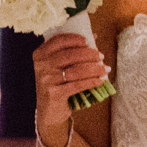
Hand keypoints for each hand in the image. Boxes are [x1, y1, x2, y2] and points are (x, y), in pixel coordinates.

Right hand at [33, 30, 109, 146]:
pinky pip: (78, 85)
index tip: (87, 41)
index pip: (58, 41)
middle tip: (101, 56)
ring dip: (94, 68)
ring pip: (76, 70)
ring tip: (105, 69)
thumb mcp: (57, 66)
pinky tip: (100, 80)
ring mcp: (47, 80)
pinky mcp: (55, 93)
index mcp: (40, 55)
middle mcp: (42, 66)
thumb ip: (71, 51)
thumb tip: (94, 36)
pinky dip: (92, 82)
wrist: (49, 111)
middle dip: (89, 54)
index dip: (74, 39)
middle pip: (70, 54)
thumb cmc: (57, 84)